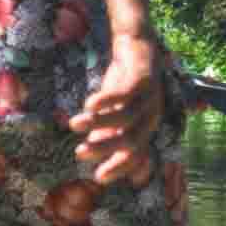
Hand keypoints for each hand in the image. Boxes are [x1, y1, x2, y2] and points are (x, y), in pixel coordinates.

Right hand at [76, 32, 168, 185]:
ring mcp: (149, 97)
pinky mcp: (143, 79)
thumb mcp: (114, 112)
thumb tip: (90, 153)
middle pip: (131, 139)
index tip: (98, 178)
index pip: (137, 155)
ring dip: (99, 123)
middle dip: (105, 149)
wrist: (137, 47)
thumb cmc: (124, 84)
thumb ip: (105, 131)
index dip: (120, 167)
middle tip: (80, 153)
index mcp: (146, 128)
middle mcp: (151, 116)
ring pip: (126, 117)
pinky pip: (126, 93)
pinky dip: (108, 100)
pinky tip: (89, 104)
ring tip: (74, 124)